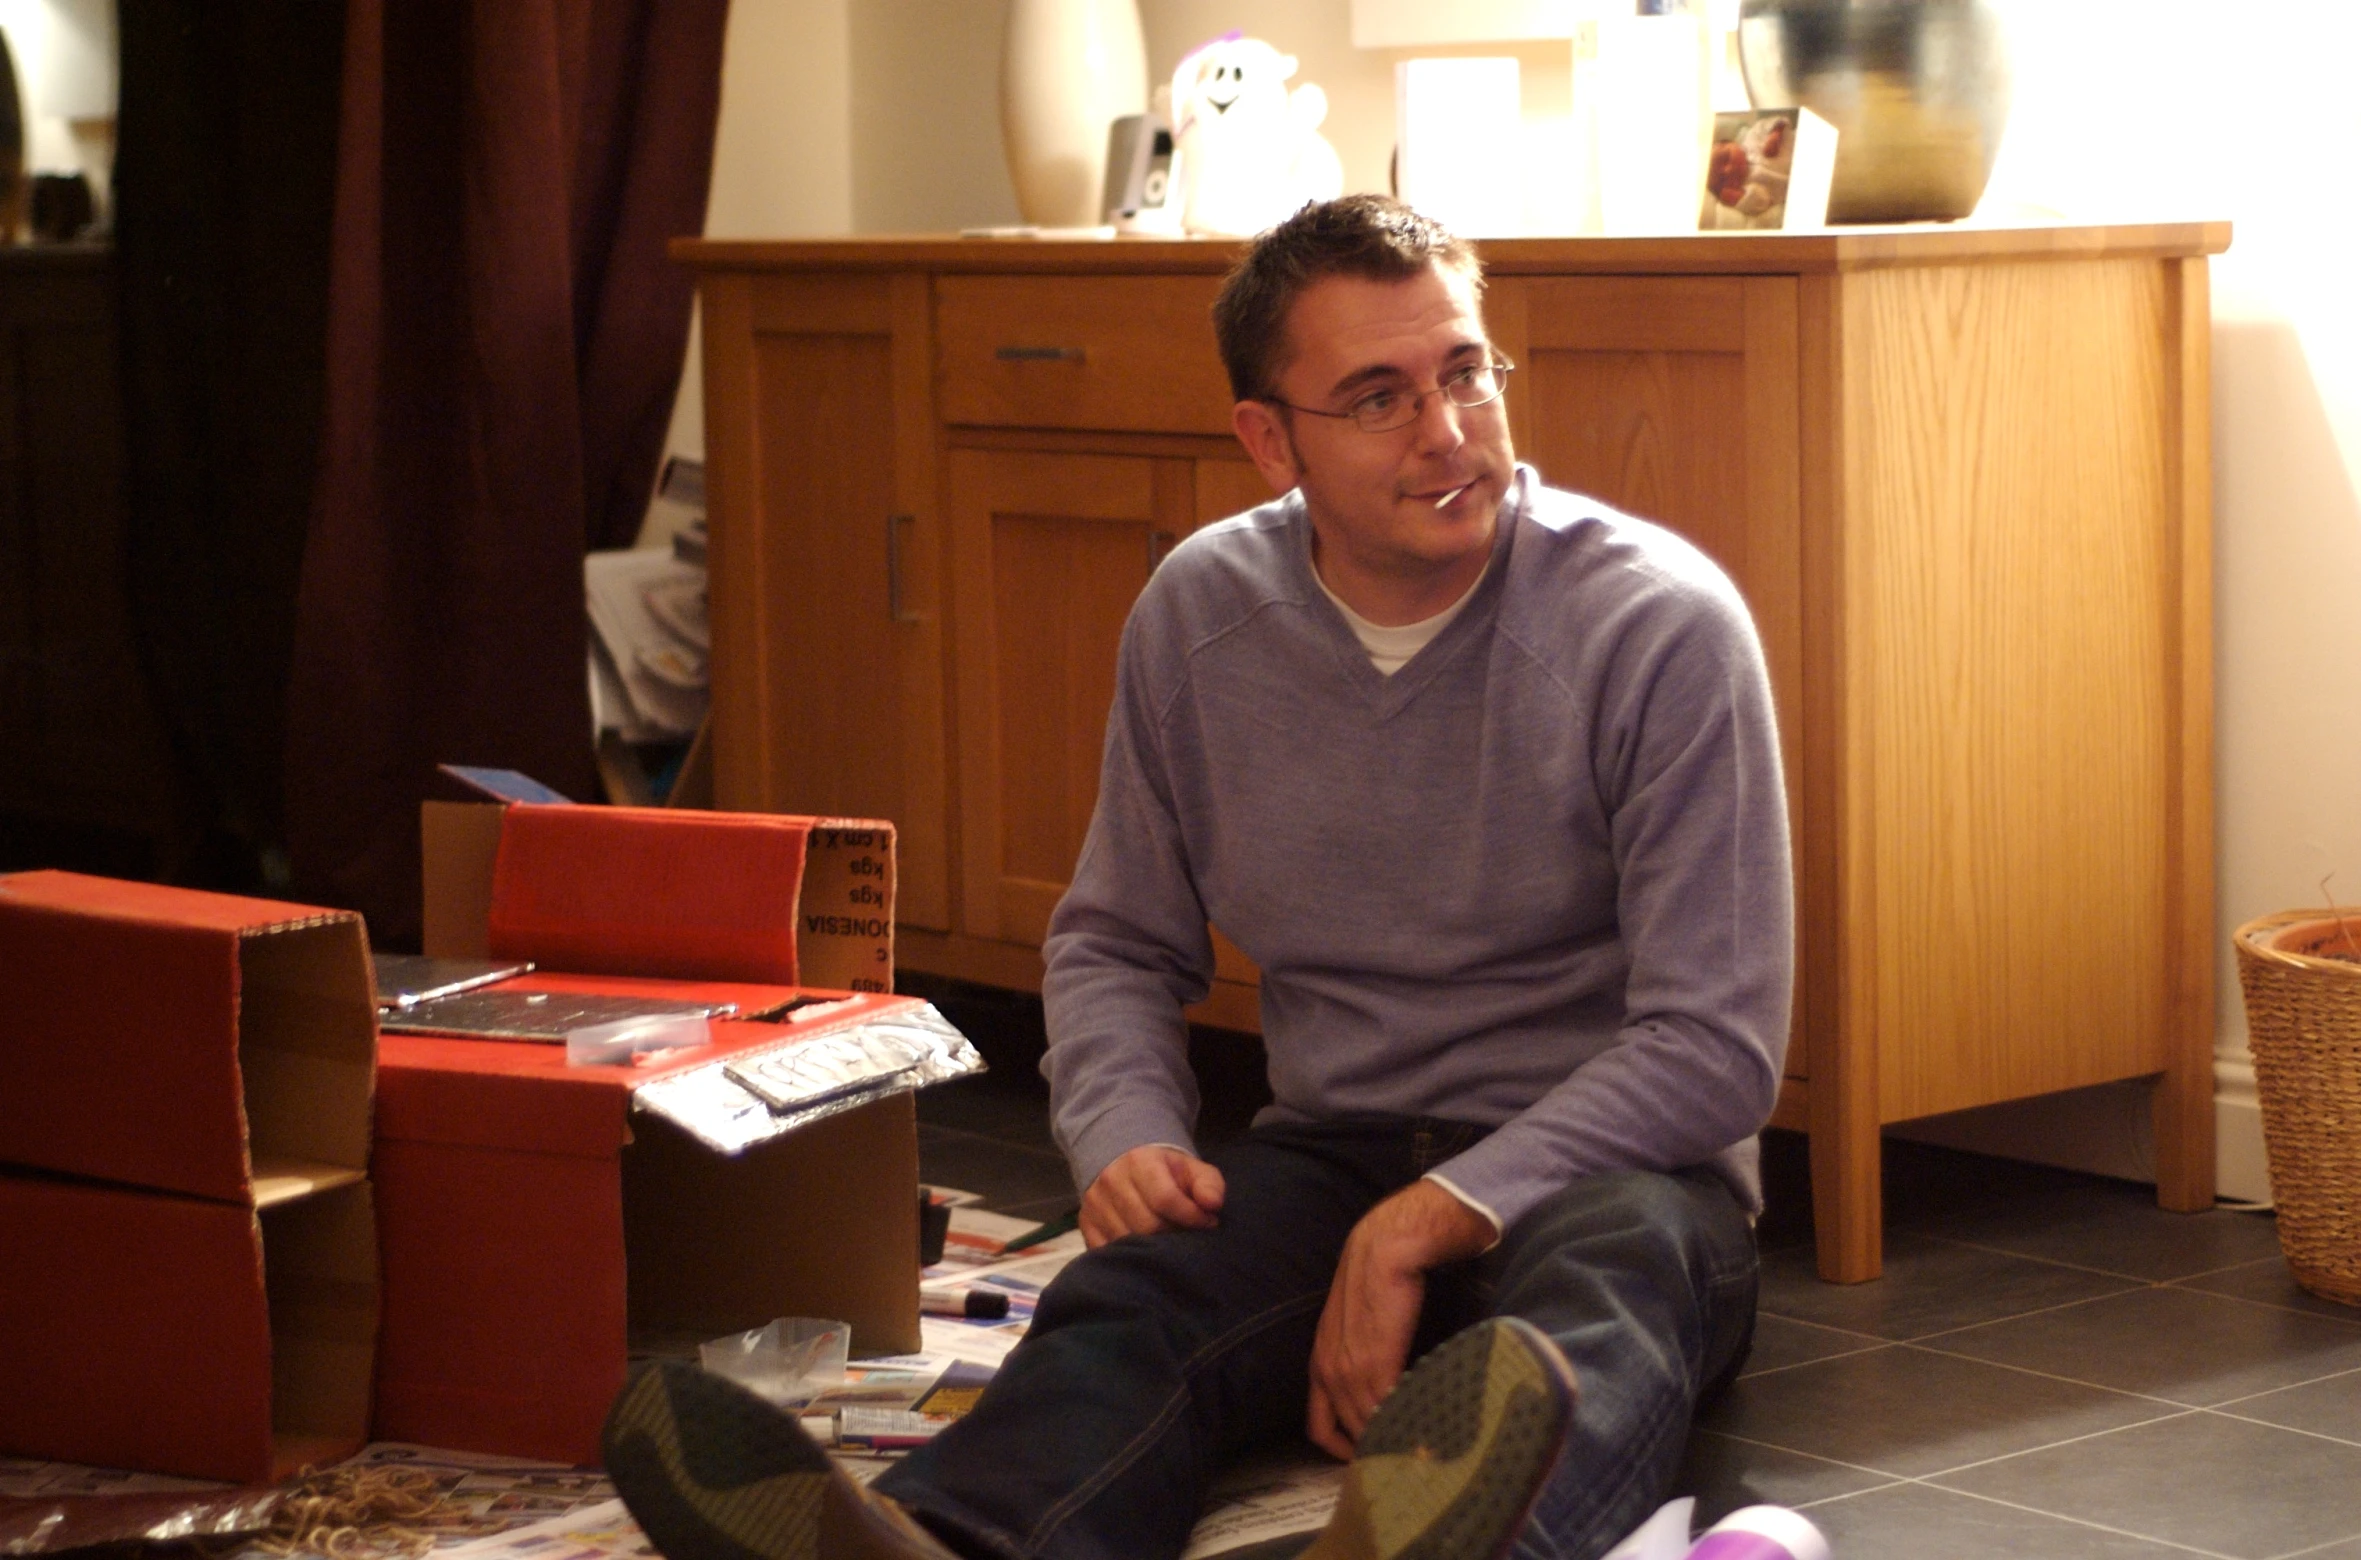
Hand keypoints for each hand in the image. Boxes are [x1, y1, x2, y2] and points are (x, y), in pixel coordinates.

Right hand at [1080, 1145, 1226, 1247]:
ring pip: (1127, 1242)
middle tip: (1187, 1237)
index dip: (1191, 1217)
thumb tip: (1213, 1205)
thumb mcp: (1192, 1169)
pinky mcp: (1086, 1226)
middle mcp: (1111, 1181)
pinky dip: (1130, 1258)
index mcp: (1139, 1162)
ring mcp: (1095, 1205)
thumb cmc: (1165, 1171)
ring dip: (1152, 1251)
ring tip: (1168, 1245)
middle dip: (1174, 1236)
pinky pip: (1108, 1252)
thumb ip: (1208, 1184)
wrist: (1123, 1163)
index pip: (1165, 1199)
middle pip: (1147, 1225)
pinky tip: (1145, 1254)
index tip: (1208, 1223)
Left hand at [1306, 1181, 1496, 1459]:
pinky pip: (1387, 1408)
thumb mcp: (1354, 1325)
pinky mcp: (1375, 1361)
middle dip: (1376, 1449)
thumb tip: (1384, 1387)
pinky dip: (1405, 1422)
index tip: (1369, 1454)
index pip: (1319, 1427)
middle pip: (1349, 1432)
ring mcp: (1349, 1369)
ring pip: (1369, 1424)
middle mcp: (1328, 1371)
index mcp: (1319, 1362)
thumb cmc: (1376, 1278)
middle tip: (1405, 1459)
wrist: (1386, 1246)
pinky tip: (1425, 1427)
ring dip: (1395, 1439)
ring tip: (1422, 1451)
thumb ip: (1361, 1357)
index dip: (1343, 1448)